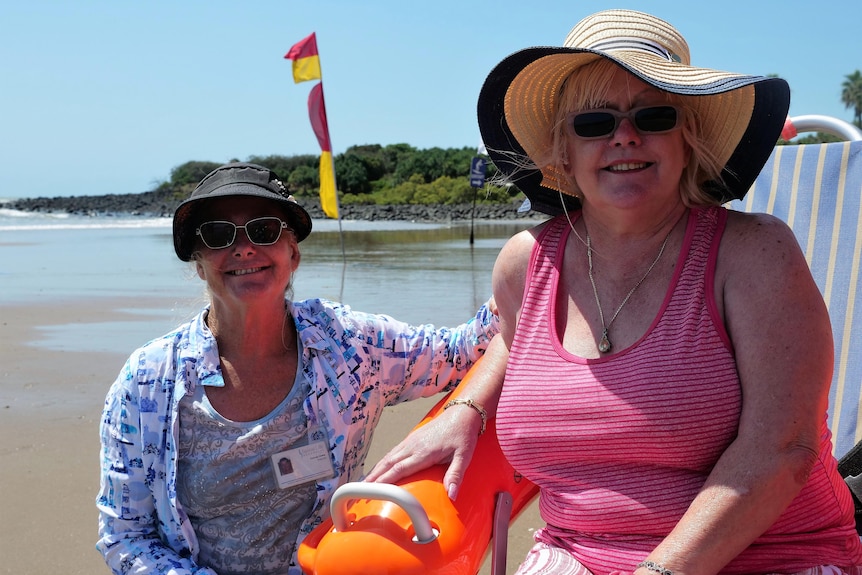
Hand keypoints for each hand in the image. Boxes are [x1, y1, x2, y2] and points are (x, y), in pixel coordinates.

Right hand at [364, 404, 481, 499]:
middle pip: (387, 464)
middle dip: (373, 478)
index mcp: (423, 452)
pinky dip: (383, 462)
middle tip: (359, 492)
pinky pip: (393, 452)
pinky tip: (379, 468)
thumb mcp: (464, 456)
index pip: (399, 469)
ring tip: (364, 484)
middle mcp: (413, 446)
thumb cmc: (463, 435)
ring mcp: (411, 441)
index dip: (383, 481)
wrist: (462, 413)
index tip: (370, 491)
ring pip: (388, 457)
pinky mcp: (412, 438)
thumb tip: (452, 495)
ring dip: (375, 470)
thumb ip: (456, 475)